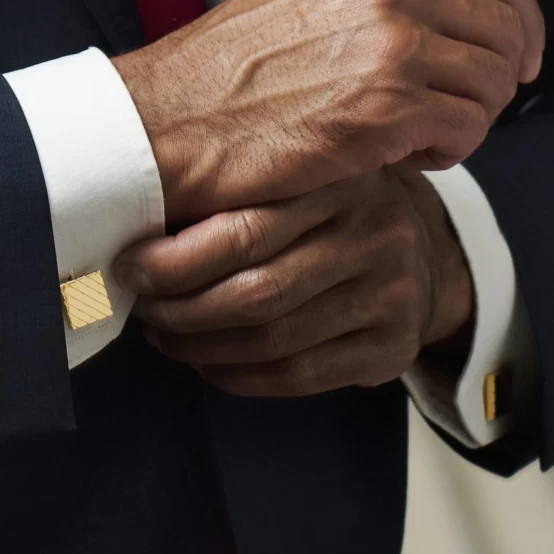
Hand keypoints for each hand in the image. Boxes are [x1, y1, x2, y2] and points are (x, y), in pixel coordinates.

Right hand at [111, 0, 543, 222]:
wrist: (176, 115)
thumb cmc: (240, 63)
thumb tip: (477, 17)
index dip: (523, 19)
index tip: (519, 56)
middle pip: (507, 33)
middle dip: (496, 80)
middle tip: (453, 109)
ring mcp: (395, 44)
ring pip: (494, 87)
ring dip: (468, 119)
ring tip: (415, 131)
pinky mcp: (389, 109)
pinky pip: (468, 132)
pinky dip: (447, 152)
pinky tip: (402, 152)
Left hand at [116, 168, 474, 395]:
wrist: (422, 252)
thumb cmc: (324, 209)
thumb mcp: (297, 177)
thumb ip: (236, 189)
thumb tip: (134, 222)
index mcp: (338, 180)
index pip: (243, 230)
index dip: (176, 259)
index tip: (131, 267)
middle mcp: (373, 232)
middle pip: (256, 290)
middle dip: (182, 307)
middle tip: (141, 306)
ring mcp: (390, 294)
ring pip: (273, 338)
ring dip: (201, 346)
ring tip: (163, 335)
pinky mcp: (393, 348)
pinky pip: (297, 376)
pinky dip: (238, 376)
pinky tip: (205, 363)